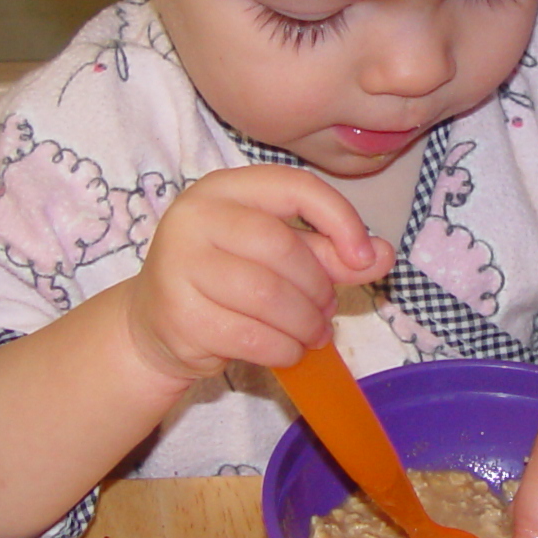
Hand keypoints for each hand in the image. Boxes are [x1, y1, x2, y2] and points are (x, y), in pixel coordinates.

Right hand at [121, 167, 391, 386]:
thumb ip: (329, 252)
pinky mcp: (178, 313)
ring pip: (267, 295)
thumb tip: (383, 255)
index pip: (294, 186)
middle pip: (281, 247)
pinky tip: (289, 351)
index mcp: (225, 188)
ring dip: (304, 323)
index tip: (363, 257)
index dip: (338, 219)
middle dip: (318, 286)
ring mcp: (179, 264)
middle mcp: (195, 216)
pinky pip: (250, 335)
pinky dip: (283, 349)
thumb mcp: (278, 257)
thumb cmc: (225, 281)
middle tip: (327, 310)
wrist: (154, 324)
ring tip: (313, 334)